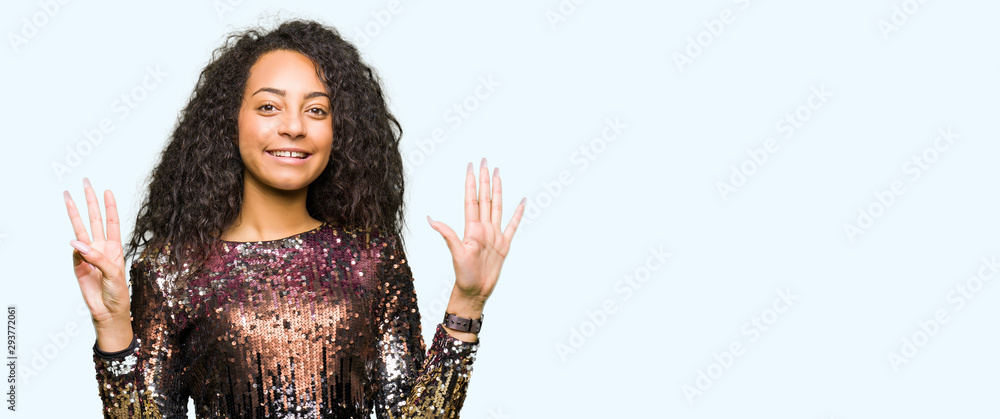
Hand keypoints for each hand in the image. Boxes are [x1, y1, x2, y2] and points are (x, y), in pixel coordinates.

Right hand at [64, 178, 130, 330]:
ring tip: (68, 197)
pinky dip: (76, 249)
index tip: (107, 190)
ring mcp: (88, 255)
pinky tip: (77, 248)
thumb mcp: (114, 273)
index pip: (112, 222)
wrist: (108, 310)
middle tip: (86, 183)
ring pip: (81, 230)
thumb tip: (76, 243)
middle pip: (95, 219)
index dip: (110, 206)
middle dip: (91, 202)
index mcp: (115, 247)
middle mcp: (101, 247)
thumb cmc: (118, 292)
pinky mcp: (78, 265)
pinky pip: (75, 253)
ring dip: (75, 214)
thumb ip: (97, 257)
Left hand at [426, 158, 525, 306]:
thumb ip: (447, 234)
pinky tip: (522, 201)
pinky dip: (518, 213)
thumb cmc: (463, 275)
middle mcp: (483, 228)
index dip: (471, 183)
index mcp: (472, 228)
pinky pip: (512, 225)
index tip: (471, 166)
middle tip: (485, 161)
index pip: (472, 199)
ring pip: (497, 207)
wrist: (474, 291)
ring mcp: (494, 235)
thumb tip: (430, 219)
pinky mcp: (504, 245)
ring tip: (499, 174)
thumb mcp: (456, 253)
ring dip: (498, 190)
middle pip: (485, 198)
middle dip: (485, 179)